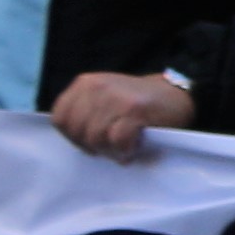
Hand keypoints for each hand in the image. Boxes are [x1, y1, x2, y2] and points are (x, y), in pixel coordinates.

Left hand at [50, 71, 191, 161]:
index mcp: (84, 84)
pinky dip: (125, 150)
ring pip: (95, 138)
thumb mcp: (102, 98)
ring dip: (110, 150)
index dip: (73, 136)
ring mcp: (115, 97)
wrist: (175, 94)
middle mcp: (96, 87)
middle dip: (92, 146)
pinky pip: (117, 140)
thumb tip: (72, 137)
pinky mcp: (134, 109)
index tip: (90, 141)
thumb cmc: (136, 104)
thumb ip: (83, 111)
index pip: (59, 118)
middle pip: (77, 131)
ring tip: (122, 148)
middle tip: (110, 147)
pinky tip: (133, 148)